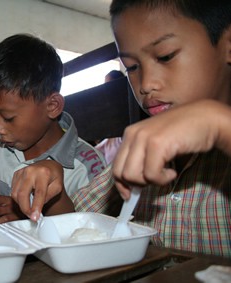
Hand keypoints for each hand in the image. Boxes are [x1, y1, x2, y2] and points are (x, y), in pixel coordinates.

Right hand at [10, 160, 63, 220]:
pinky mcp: (16, 174)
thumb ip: (48, 197)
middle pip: (22, 194)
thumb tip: (37, 208)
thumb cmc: (54, 176)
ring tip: (29, 208)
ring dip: (21, 204)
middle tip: (31, 216)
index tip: (35, 218)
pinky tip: (25, 198)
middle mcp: (30, 171)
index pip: (39, 193)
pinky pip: (13, 189)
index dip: (36, 207)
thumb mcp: (57, 186)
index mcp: (43, 173)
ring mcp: (21, 171)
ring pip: (15, 193)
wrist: (48, 164)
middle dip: (25, 208)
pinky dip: (18, 197)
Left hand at [112, 100, 228, 198]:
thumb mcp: (155, 143)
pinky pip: (151, 175)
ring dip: (150, 181)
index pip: (115, 165)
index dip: (120, 184)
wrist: (206, 117)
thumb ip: (141, 158)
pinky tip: (173, 171)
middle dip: (137, 183)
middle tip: (155, 179)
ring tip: (166, 172)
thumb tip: (131, 185)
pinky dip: (163, 179)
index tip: (128, 195)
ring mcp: (143, 138)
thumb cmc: (183, 133)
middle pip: (121, 173)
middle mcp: (132, 134)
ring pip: (132, 176)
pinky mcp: (157, 144)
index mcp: (130, 134)